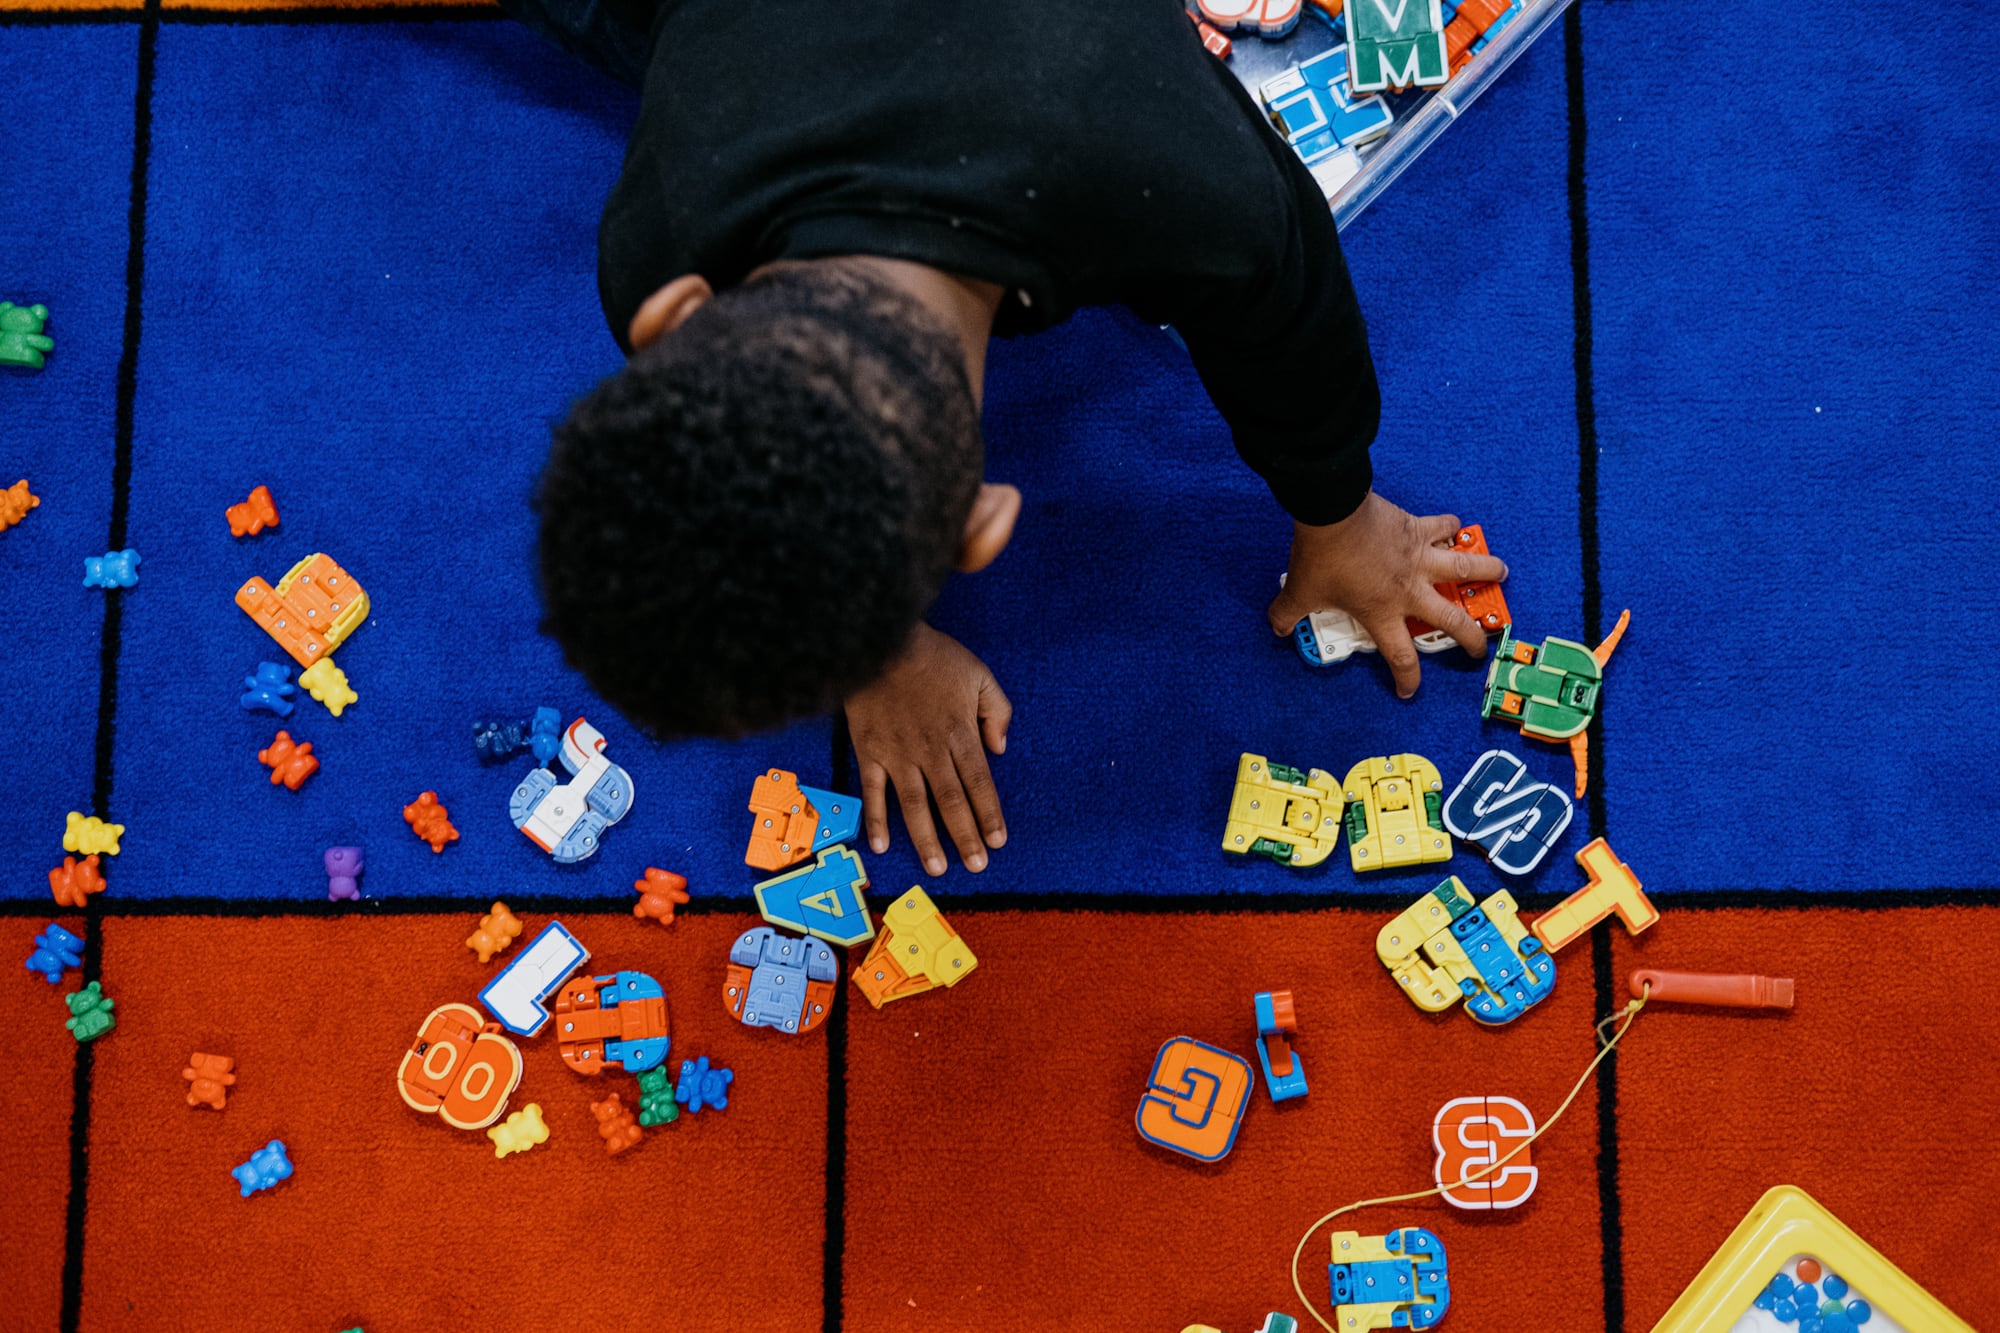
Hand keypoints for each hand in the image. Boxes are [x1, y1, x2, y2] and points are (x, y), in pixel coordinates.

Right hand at [845, 622, 1010, 875]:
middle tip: (976, 866)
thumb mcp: (979, 674)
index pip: (979, 783)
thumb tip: (1001, 748)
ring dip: (926, 839)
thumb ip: (997, 711)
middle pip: (951, 802)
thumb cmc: (933, 656)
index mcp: (959, 733)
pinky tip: (881, 846)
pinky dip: (876, 820)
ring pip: (914, 805)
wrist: (880, 640)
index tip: (998, 841)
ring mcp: (897, 754)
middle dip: (965, 837)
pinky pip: (872, 792)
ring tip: (937, 868)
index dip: (989, 814)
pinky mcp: (869, 751)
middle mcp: (930, 751)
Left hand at [1267, 491, 1507, 697]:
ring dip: (1486, 572)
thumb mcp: (1300, 592)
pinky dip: (1453, 527)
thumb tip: (1276, 626)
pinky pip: (1444, 527)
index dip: (1407, 679)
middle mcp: (1409, 590)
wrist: (1333, 513)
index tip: (1408, 691)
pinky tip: (1459, 528)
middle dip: (1472, 638)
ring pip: (1465, 570)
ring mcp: (1419, 559)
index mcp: (1382, 613)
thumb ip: (1288, 613)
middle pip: (1452, 621)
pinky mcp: (1419, 529)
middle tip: (1482, 646)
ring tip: (1501, 574)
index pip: (1400, 657)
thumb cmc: (1322, 557)